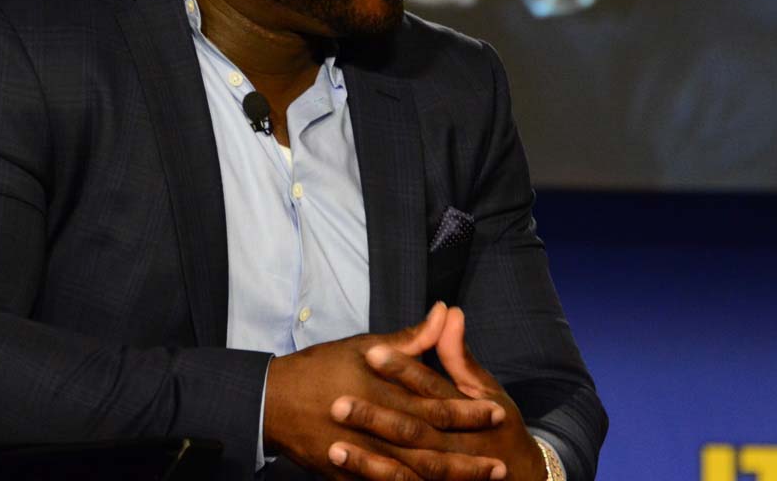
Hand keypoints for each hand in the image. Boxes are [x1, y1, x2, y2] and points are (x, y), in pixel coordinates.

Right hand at [264, 303, 505, 479]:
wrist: (273, 402)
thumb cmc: (320, 368)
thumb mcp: (363, 346)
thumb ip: (410, 338)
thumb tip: (445, 312)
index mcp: (383, 394)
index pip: (435, 406)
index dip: (469, 412)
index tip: (498, 413)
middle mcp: (376, 429)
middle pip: (431, 448)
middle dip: (469, 458)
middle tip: (504, 465)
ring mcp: (363, 458)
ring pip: (414, 475)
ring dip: (450, 479)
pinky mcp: (348, 476)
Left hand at [328, 306, 546, 480]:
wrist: (515, 478)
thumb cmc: (497, 425)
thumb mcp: (484, 390)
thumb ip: (459, 355)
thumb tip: (449, 311)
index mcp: (468, 412)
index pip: (431, 387)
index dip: (403, 370)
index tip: (371, 353)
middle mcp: (456, 445)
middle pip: (412, 428)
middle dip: (375, 414)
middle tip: (338, 399)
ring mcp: (443, 474)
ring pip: (404, 465)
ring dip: (367, 454)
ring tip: (335, 438)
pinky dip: (372, 476)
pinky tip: (340, 462)